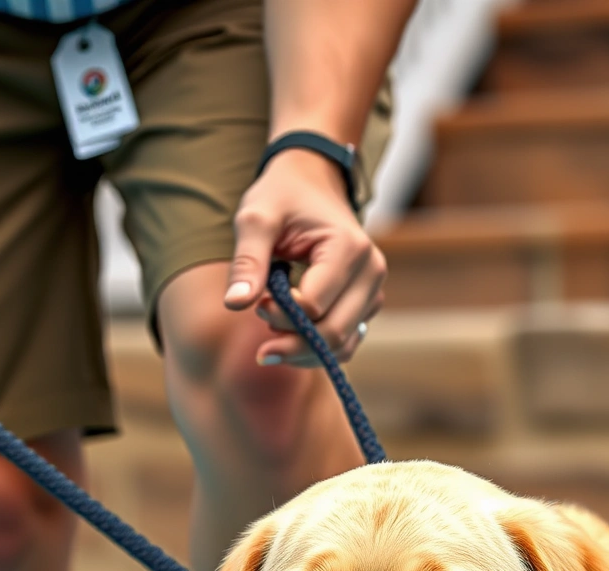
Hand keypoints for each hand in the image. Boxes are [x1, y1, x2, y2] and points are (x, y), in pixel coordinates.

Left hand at [223, 148, 384, 366]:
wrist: (311, 182)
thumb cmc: (282, 196)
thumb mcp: (256, 218)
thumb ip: (247, 260)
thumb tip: (235, 304)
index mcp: (348, 247)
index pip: (314, 305)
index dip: (279, 314)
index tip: (255, 302)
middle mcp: (371, 270)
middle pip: (334, 331)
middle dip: (292, 342)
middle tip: (259, 338)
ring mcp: (373, 288)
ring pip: (344, 344)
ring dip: (305, 351)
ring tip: (270, 340)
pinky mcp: (366, 302)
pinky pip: (347, 341)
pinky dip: (319, 350)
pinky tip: (290, 340)